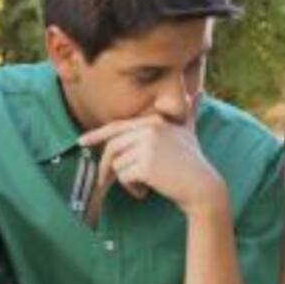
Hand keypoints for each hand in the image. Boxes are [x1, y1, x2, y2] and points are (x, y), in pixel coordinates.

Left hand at [78, 115, 224, 213]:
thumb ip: (189, 113)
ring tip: (142, 185)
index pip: (118, 127)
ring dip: (125, 180)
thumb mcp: (189, 131)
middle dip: (106, 167)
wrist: (202, 187)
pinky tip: (146, 191)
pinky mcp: (146, 164)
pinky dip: (132, 188)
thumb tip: (200, 92)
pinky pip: (124, 177)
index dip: (97, 134)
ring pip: (117, 164)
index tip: (82, 142)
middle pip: (113, 147)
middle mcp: (150, 129)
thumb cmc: (194, 162)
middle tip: (104, 183)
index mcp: (154, 121)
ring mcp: (148, 146)